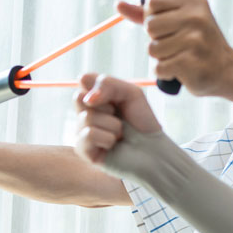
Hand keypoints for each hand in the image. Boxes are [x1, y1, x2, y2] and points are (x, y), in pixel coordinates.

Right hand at [74, 73, 195, 197]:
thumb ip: (108, 84)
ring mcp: (82, 132)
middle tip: (118, 115)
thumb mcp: (131, 93)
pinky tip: (113, 144)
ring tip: (121, 133)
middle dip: (105, 106)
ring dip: (113, 125)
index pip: (83, 81)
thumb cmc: (142, 122)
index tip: (116, 97)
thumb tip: (87, 97)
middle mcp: (85, 113)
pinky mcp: (83, 150)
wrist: (153, 150)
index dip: (100, 87)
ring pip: (87, 117)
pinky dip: (107, 138)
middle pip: (79, 97)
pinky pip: (88, 135)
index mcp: (94, 98)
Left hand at [116, 0, 232, 96]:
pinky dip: (166, 73)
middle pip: (149, 26)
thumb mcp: (179, 22)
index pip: (152, 2)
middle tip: (178, 45)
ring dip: (162, 58)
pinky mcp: (191, 63)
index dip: (153, 16)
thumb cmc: (200, 46)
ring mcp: (195, 41)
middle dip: (157, 39)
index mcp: (194, 3)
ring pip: (152, 49)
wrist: (230, 72)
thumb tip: (118, 4)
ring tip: (181, 58)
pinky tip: (183, 71)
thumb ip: (148, 14)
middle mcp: (196, 18)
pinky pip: (158, 68)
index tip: (170, 26)